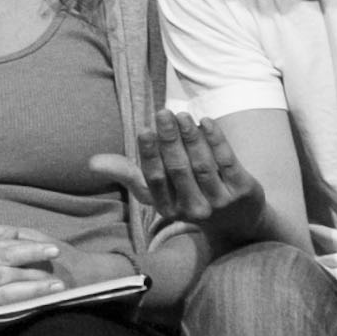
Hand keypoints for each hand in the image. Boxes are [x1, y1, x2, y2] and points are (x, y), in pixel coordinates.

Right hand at [91, 111, 262, 230]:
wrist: (237, 222)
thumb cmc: (187, 198)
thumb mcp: (158, 193)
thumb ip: (128, 174)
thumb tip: (93, 162)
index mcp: (168, 210)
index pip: (155, 181)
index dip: (150, 155)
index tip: (144, 130)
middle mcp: (194, 210)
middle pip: (179, 170)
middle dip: (170, 139)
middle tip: (163, 113)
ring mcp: (220, 202)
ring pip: (203, 164)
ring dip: (191, 137)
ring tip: (182, 114)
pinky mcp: (243, 190)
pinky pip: (228, 160)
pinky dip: (216, 139)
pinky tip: (206, 121)